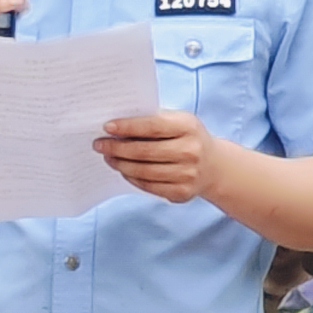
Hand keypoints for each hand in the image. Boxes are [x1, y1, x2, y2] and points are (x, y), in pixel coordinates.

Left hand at [95, 110, 213, 203]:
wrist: (213, 165)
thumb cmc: (186, 138)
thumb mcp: (177, 121)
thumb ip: (152, 120)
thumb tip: (115, 125)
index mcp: (188, 127)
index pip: (152, 126)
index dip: (127, 127)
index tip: (107, 127)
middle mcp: (191, 151)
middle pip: (144, 152)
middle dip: (116, 148)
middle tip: (99, 145)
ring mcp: (188, 174)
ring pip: (143, 171)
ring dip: (120, 164)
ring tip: (108, 157)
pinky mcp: (182, 192)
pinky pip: (148, 186)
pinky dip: (131, 178)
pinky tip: (123, 170)